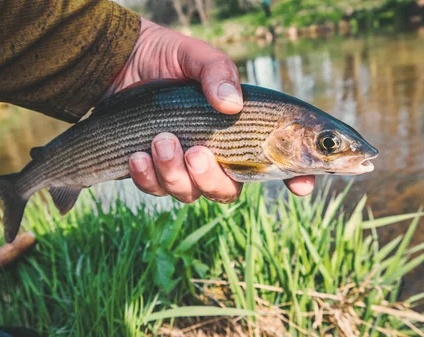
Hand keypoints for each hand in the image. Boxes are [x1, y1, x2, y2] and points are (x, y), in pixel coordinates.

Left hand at [107, 18, 313, 202]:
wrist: (122, 61)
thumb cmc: (168, 57)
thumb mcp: (197, 56)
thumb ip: (217, 72)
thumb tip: (231, 104)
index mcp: (239, 130)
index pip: (278, 162)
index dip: (297, 178)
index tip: (302, 186)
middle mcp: (216, 156)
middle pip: (227, 191)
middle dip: (211, 179)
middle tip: (196, 152)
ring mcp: (184, 167)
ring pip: (189, 193)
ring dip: (174, 173)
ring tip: (160, 141)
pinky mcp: (153, 171)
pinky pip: (156, 189)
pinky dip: (147, 177)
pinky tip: (137, 156)